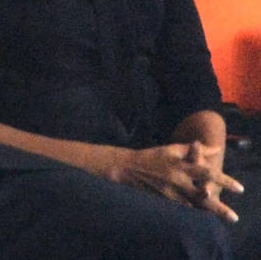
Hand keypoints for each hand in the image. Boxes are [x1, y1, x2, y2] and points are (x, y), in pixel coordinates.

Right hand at [109, 144, 242, 221]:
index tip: (239, 189)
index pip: (206, 173)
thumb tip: (216, 149)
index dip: (223, 180)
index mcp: (180, 165)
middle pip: (203, 196)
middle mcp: (177, 180)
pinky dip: (196, 211)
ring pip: (195, 205)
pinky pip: (184, 207)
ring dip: (211, 212)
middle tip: (234, 217)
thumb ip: (195, 150)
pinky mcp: (165, 199)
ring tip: (227, 218)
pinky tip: (207, 216)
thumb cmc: (153, 156)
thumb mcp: (172, 149)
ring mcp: (171, 192)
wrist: (128, 167)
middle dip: (219, 207)